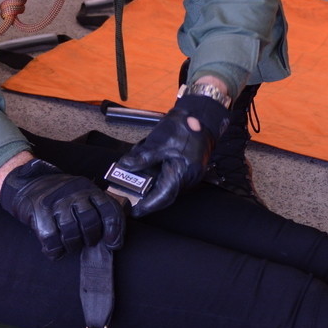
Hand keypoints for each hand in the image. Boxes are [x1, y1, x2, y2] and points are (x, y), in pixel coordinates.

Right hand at [0, 158, 124, 258]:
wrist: (29, 182)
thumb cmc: (61, 196)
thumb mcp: (83, 194)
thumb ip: (98, 211)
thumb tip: (113, 241)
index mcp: (89, 189)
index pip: (109, 209)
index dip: (115, 230)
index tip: (112, 244)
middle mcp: (74, 193)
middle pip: (90, 222)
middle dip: (91, 238)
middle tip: (86, 242)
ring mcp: (56, 202)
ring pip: (71, 232)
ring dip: (72, 245)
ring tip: (70, 245)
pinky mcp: (39, 211)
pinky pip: (51, 238)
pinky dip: (55, 250)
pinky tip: (55, 249)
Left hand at [116, 93, 229, 215]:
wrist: (202, 116)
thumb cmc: (184, 127)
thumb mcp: (158, 142)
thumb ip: (142, 157)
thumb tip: (125, 166)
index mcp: (182, 173)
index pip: (162, 196)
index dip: (147, 205)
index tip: (134, 210)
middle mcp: (188, 178)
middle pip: (164, 192)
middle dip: (146, 192)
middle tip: (129, 190)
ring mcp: (189, 174)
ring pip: (166, 184)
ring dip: (151, 179)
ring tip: (137, 170)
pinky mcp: (187, 168)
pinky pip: (171, 176)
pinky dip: (158, 172)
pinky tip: (148, 163)